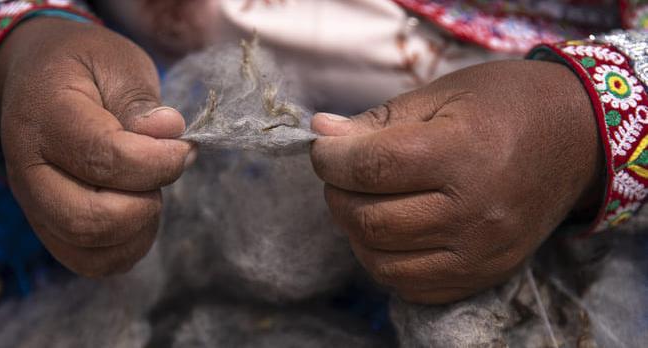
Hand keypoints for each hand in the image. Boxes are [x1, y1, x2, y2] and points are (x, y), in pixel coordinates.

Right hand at [0, 18, 191, 276]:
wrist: (40, 79)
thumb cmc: (85, 68)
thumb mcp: (117, 64)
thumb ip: (140, 101)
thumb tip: (168, 131)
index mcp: (44, 117)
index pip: (101, 158)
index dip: (155, 162)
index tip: (184, 148)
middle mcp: (27, 171)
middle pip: (88, 219)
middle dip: (144, 204)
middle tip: (163, 170)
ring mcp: (34, 206)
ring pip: (90, 250)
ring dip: (139, 228)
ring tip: (149, 188)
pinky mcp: (50, 228)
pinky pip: (91, 262)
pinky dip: (128, 247)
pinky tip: (141, 211)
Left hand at [310, 60, 602, 302]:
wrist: (576, 140)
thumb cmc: (506, 105)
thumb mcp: (442, 95)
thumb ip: (378, 120)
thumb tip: (322, 133)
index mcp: (464, 152)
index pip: (372, 167)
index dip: (330, 158)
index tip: (324, 148)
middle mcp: (475, 211)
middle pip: (370, 221)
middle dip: (336, 194)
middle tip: (342, 173)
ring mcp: (481, 251)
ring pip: (382, 261)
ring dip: (355, 232)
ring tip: (364, 200)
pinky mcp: (484, 275)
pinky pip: (412, 287)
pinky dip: (385, 262)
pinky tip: (391, 232)